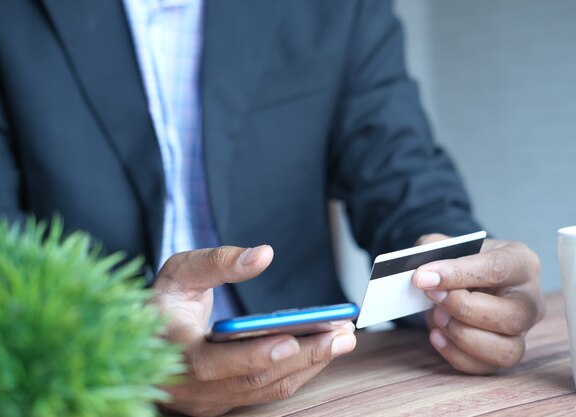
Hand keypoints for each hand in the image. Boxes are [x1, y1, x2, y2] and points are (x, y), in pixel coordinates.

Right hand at [151, 245, 356, 415]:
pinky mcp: (224, 401)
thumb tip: (263, 255)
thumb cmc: (164, 301)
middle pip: (252, 378)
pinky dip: (297, 369)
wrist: (147, 335)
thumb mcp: (181, 271)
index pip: (210, 363)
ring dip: (308, 364)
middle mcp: (187, 386)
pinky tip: (321, 349)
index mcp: (170, 351)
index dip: (251, 355)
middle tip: (342, 334)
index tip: (291, 340)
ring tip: (341, 338)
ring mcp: (207, 400)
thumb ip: (219, 262)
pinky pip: (266, 390)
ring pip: (265, 388)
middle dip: (302, 356)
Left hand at [413, 234, 544, 373]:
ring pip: (507, 350)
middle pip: (512, 316)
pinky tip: (437, 335)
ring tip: (438, 316)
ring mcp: (523, 331)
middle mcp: (530, 299)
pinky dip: (456, 355)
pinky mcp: (506, 352)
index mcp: (521, 262)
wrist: (461, 279)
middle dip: (464, 309)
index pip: (497, 269)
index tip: (423, 278)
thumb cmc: (460, 261)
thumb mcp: (447, 244)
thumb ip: (435, 250)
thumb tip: (423, 274)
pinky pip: (487, 367)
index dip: (458, 274)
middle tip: (432, 297)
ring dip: (464, 336)